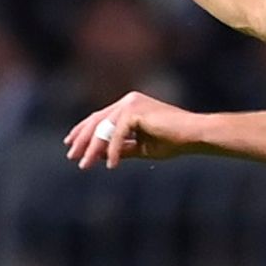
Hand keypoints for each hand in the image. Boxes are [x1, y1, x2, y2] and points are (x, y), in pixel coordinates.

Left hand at [64, 91, 201, 169]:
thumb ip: (121, 148)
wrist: (195, 135)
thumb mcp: (142, 147)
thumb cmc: (174, 141)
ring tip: (85, 165)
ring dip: (93, 149)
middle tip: (72, 157)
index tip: (71, 145)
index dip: (84, 131)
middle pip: (97, 121)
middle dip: (82, 140)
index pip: (100, 118)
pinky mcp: (135, 111)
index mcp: (130, 105)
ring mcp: (131, 103)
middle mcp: (128, 100)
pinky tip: (111, 165)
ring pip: (103, 128)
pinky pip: (117, 134)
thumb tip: (99, 155)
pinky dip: (114, 151)